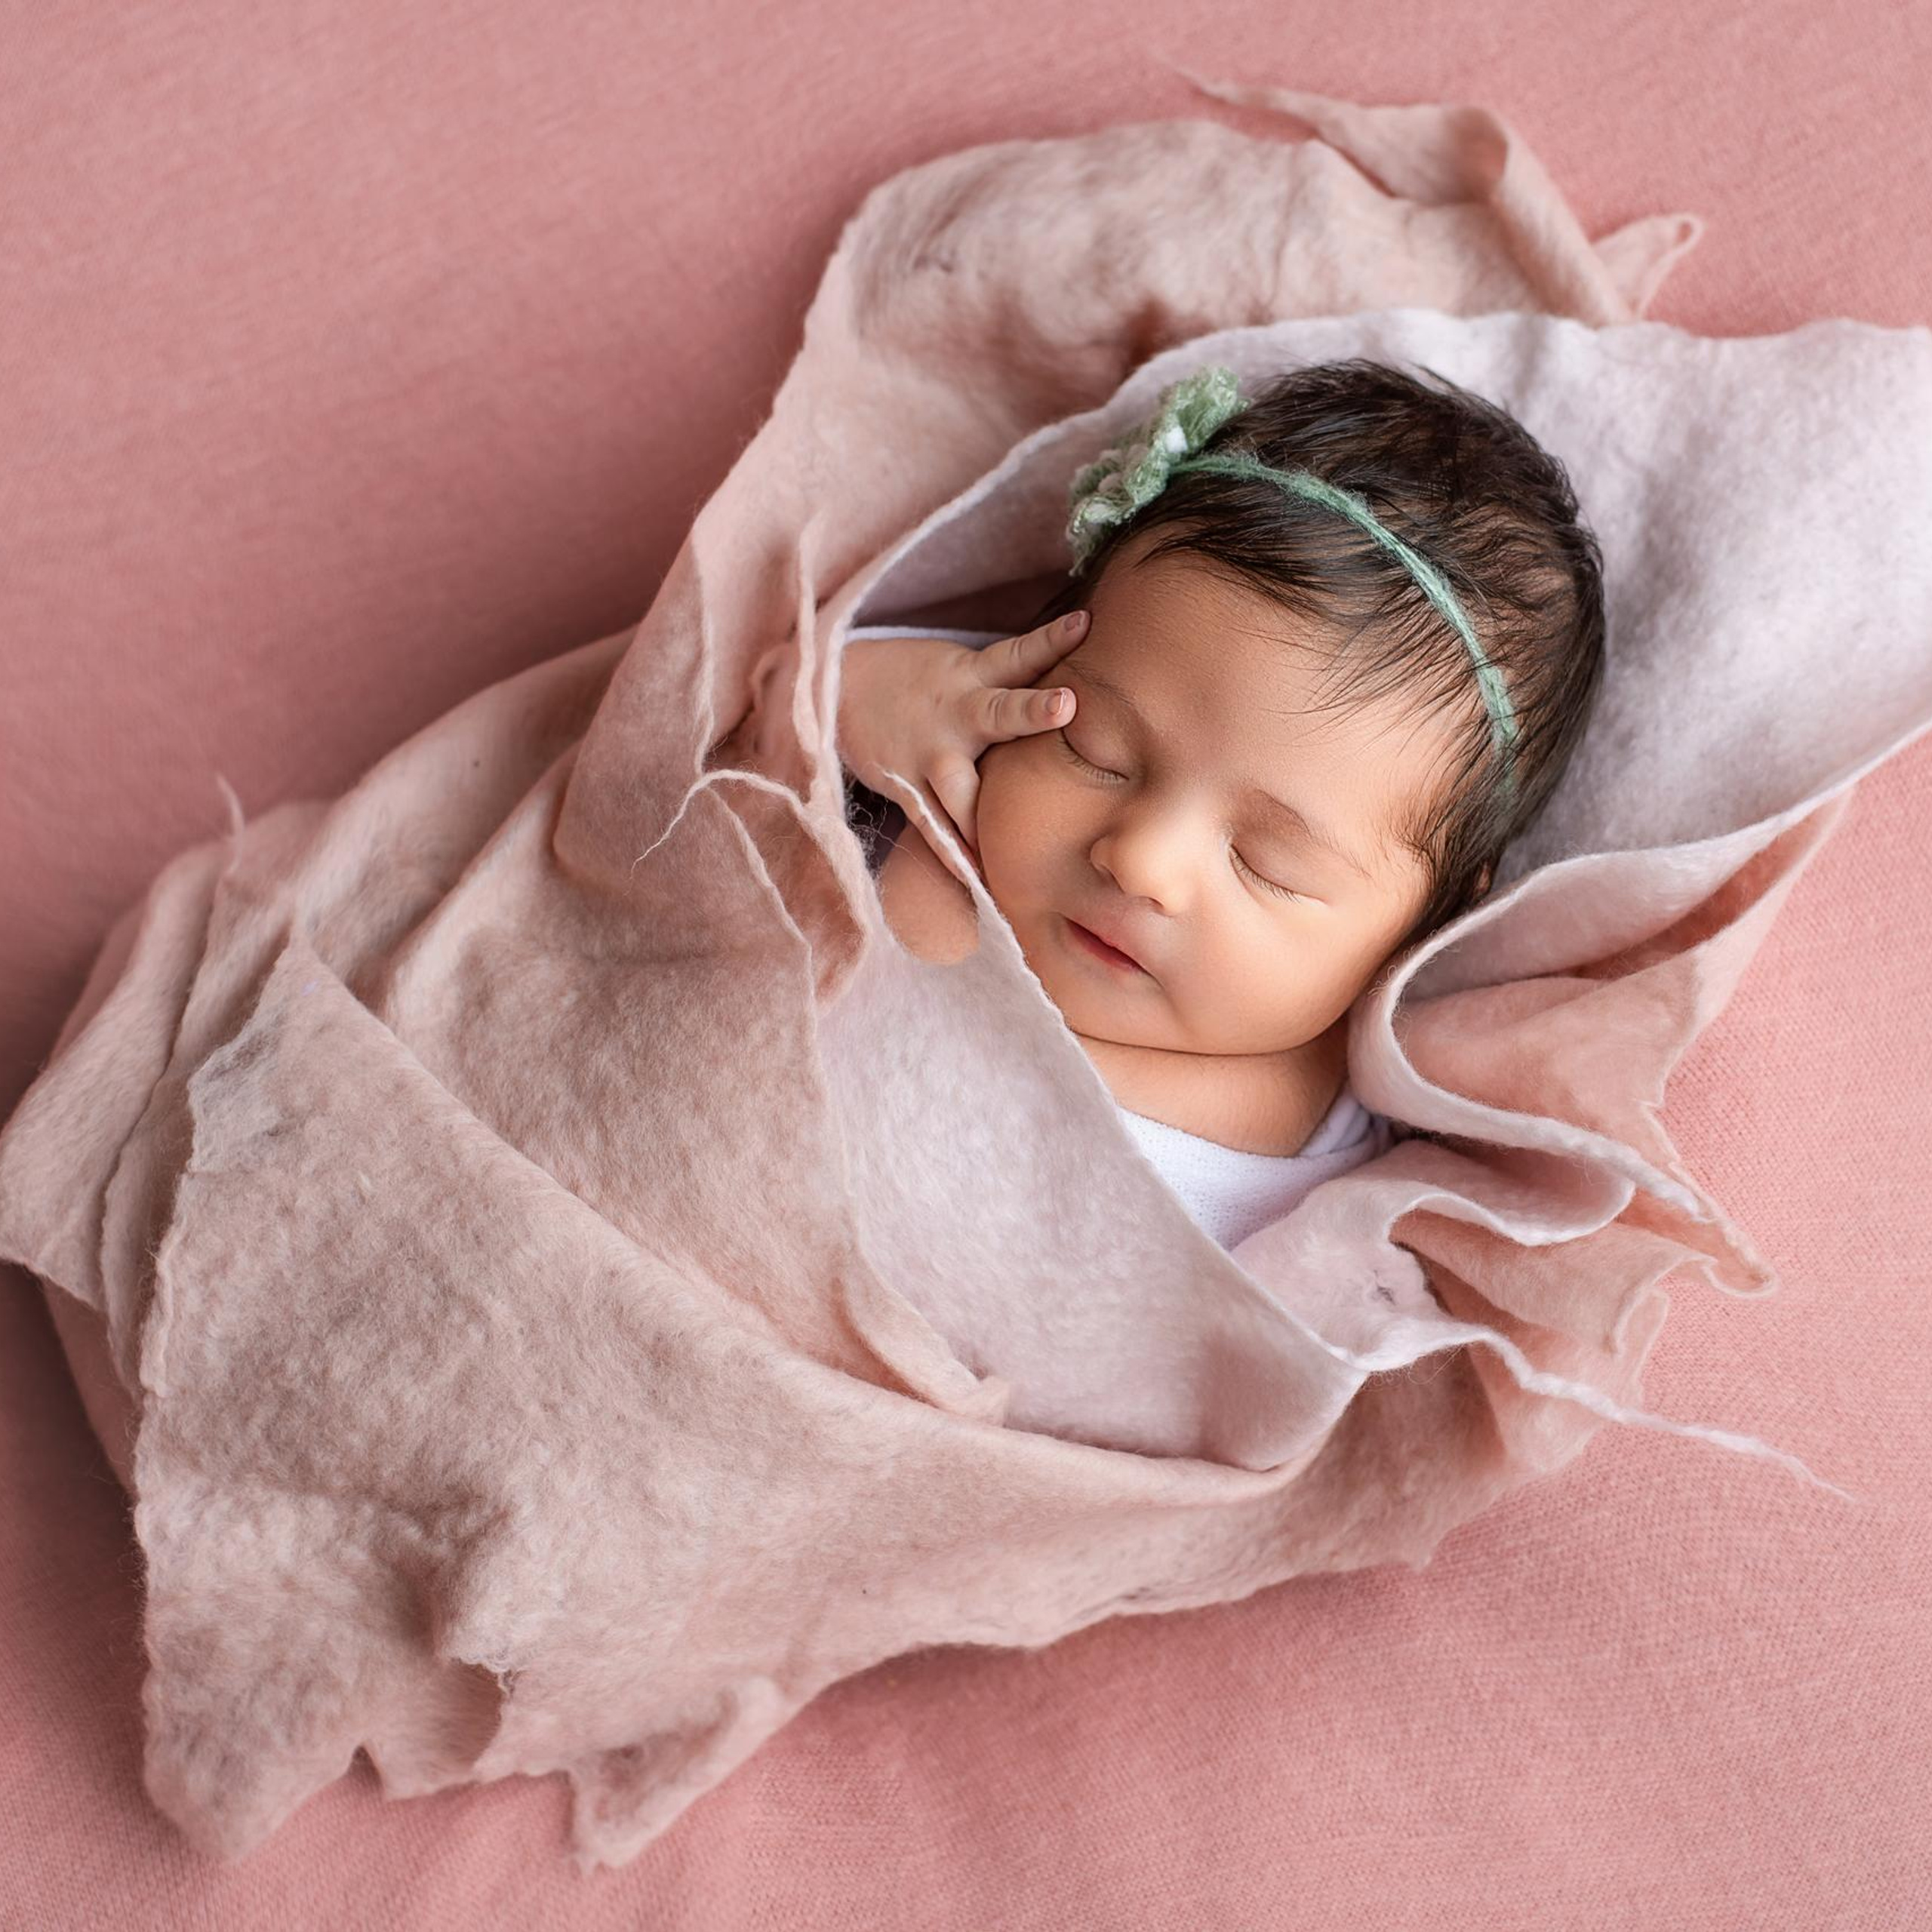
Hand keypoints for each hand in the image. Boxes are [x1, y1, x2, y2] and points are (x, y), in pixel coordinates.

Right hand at [837, 611, 1088, 868]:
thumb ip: (1008, 680)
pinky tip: (981, 883)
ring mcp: (930, 756)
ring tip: (1010, 844)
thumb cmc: (916, 682)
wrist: (835, 690)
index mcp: (972, 677)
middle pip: (1000, 712)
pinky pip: (935, 829)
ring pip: (964, 788)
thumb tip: (1076, 686)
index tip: (1085, 623)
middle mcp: (957, 715)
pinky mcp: (906, 789)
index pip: (1019, 654)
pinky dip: (957, 856)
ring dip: (986, 813)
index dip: (1052, 638)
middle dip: (1032, 711)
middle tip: (1065, 705)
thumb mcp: (959, 668)